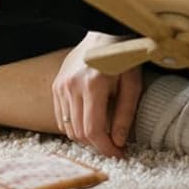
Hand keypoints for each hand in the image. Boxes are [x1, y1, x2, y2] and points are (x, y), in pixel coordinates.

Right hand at [51, 31, 142, 157]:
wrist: (104, 34)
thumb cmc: (122, 58)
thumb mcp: (132, 84)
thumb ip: (125, 115)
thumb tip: (119, 142)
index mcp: (93, 85)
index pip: (93, 130)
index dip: (106, 148)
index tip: (119, 154)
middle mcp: (72, 87)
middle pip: (79, 132)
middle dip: (97, 146)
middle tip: (113, 148)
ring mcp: (60, 86)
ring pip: (68, 128)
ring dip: (85, 138)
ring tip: (103, 137)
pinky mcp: (56, 86)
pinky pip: (61, 117)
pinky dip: (74, 127)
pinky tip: (89, 124)